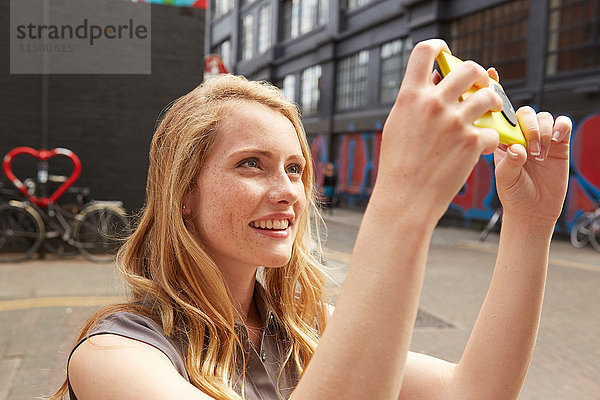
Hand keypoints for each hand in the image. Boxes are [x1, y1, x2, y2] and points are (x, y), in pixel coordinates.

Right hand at [376, 39, 502, 221]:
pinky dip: (489, 137)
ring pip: (489, 96)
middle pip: (469, 68)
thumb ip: (416, 101)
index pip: (424, 52)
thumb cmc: (399, 165)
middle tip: (480, 85)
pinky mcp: (472, 142)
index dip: (438, 47)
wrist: (405, 199)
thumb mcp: (399, 126)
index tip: (446, 52)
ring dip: (494, 102)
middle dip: (479, 75)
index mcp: (410, 97)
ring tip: (492, 110)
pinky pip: (492, 129)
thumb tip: (438, 78)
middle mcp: (433, 104)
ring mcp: (454, 122)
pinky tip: (481, 147)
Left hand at [493, 105, 571, 222]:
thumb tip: (517, 148)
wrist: (534, 210)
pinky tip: (556, 141)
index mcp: (504, 142)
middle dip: (530, 128)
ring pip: (544, 117)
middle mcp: (522, 137)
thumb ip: (509, 162)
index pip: (505, 120)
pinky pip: (564, 124)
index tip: (513, 136)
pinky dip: (561, 126)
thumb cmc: (514, 194)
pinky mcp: (560, 145)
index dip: (509, 121)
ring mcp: (541, 139)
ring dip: (544, 132)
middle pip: (526, 114)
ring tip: (540, 154)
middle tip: (531, 150)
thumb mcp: (505, 179)